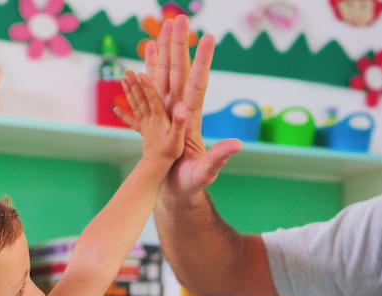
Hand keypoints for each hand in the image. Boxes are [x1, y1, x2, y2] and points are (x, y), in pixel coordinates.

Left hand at [117, 70, 187, 165]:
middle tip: (127, 71)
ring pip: (135, 105)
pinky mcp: (143, 131)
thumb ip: (179, 126)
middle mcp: (150, 119)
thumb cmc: (170, 152)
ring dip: (129, 92)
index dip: (147, 86)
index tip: (141, 74)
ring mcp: (145, 124)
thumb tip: (181, 114)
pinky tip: (115, 109)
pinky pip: (132, 122)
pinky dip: (124, 115)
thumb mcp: (178, 139)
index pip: (152, 99)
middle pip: (140, 99)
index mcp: (159, 119)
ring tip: (122, 80)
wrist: (158, 165)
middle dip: (134, 84)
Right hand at [143, 15, 242, 200]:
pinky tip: (143, 56)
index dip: (202, 60)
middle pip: (179, 71)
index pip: (198, 83)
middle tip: (178, 18)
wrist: (177, 191)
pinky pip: (148, 89)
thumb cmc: (192, 184)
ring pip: (163, 75)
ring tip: (161, 28)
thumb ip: (219, 158)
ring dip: (163, 52)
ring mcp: (167, 112)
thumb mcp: (205, 172)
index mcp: (191, 117)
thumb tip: (238, 145)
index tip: (209, 36)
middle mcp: (180, 109)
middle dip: (179, 44)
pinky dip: (146, 72)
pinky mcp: (156, 118)